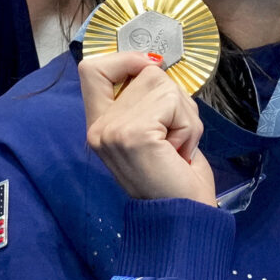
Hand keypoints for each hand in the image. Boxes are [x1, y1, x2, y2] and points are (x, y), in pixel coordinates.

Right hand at [78, 52, 216, 205]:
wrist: (184, 220)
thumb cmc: (176, 180)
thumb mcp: (153, 132)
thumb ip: (145, 101)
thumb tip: (154, 64)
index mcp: (98, 126)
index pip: (91, 69)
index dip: (125, 59)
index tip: (151, 69)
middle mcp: (98, 127)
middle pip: (143, 71)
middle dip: (174, 99)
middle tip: (174, 137)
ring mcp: (111, 130)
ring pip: (163, 84)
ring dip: (185, 115)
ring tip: (178, 147)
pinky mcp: (132, 135)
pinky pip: (173, 103)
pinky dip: (188, 125)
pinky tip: (179, 152)